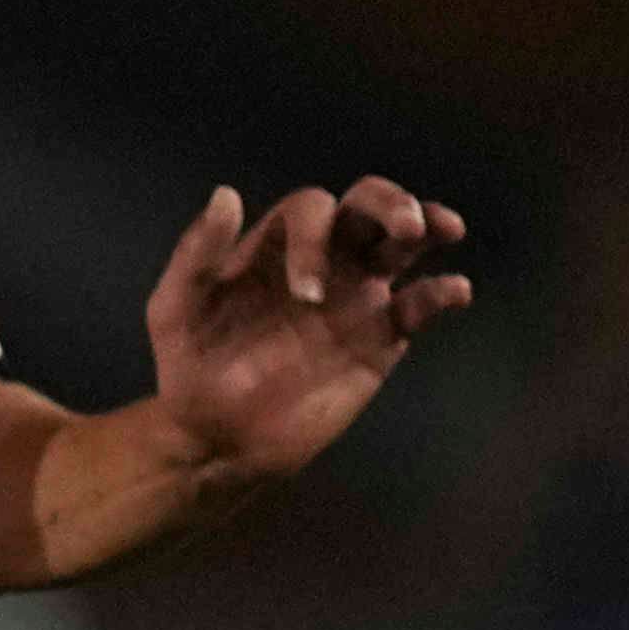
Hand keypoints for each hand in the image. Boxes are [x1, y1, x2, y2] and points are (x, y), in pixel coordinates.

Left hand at [141, 178, 471, 486]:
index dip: (314, 238)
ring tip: (444, 228)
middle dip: (391, 203)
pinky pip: (420, 306)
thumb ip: (196, 253)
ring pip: (403, 244)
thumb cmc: (190, 368)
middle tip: (406, 224)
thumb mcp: (175, 309)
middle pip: (368, 206)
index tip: (306, 293)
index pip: (312, 210)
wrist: (218, 438)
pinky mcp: (382, 340)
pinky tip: (453, 290)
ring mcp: (357, 297)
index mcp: (276, 246)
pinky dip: (442, 293)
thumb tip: (226, 192)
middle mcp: (324, 260)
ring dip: (428, 226)